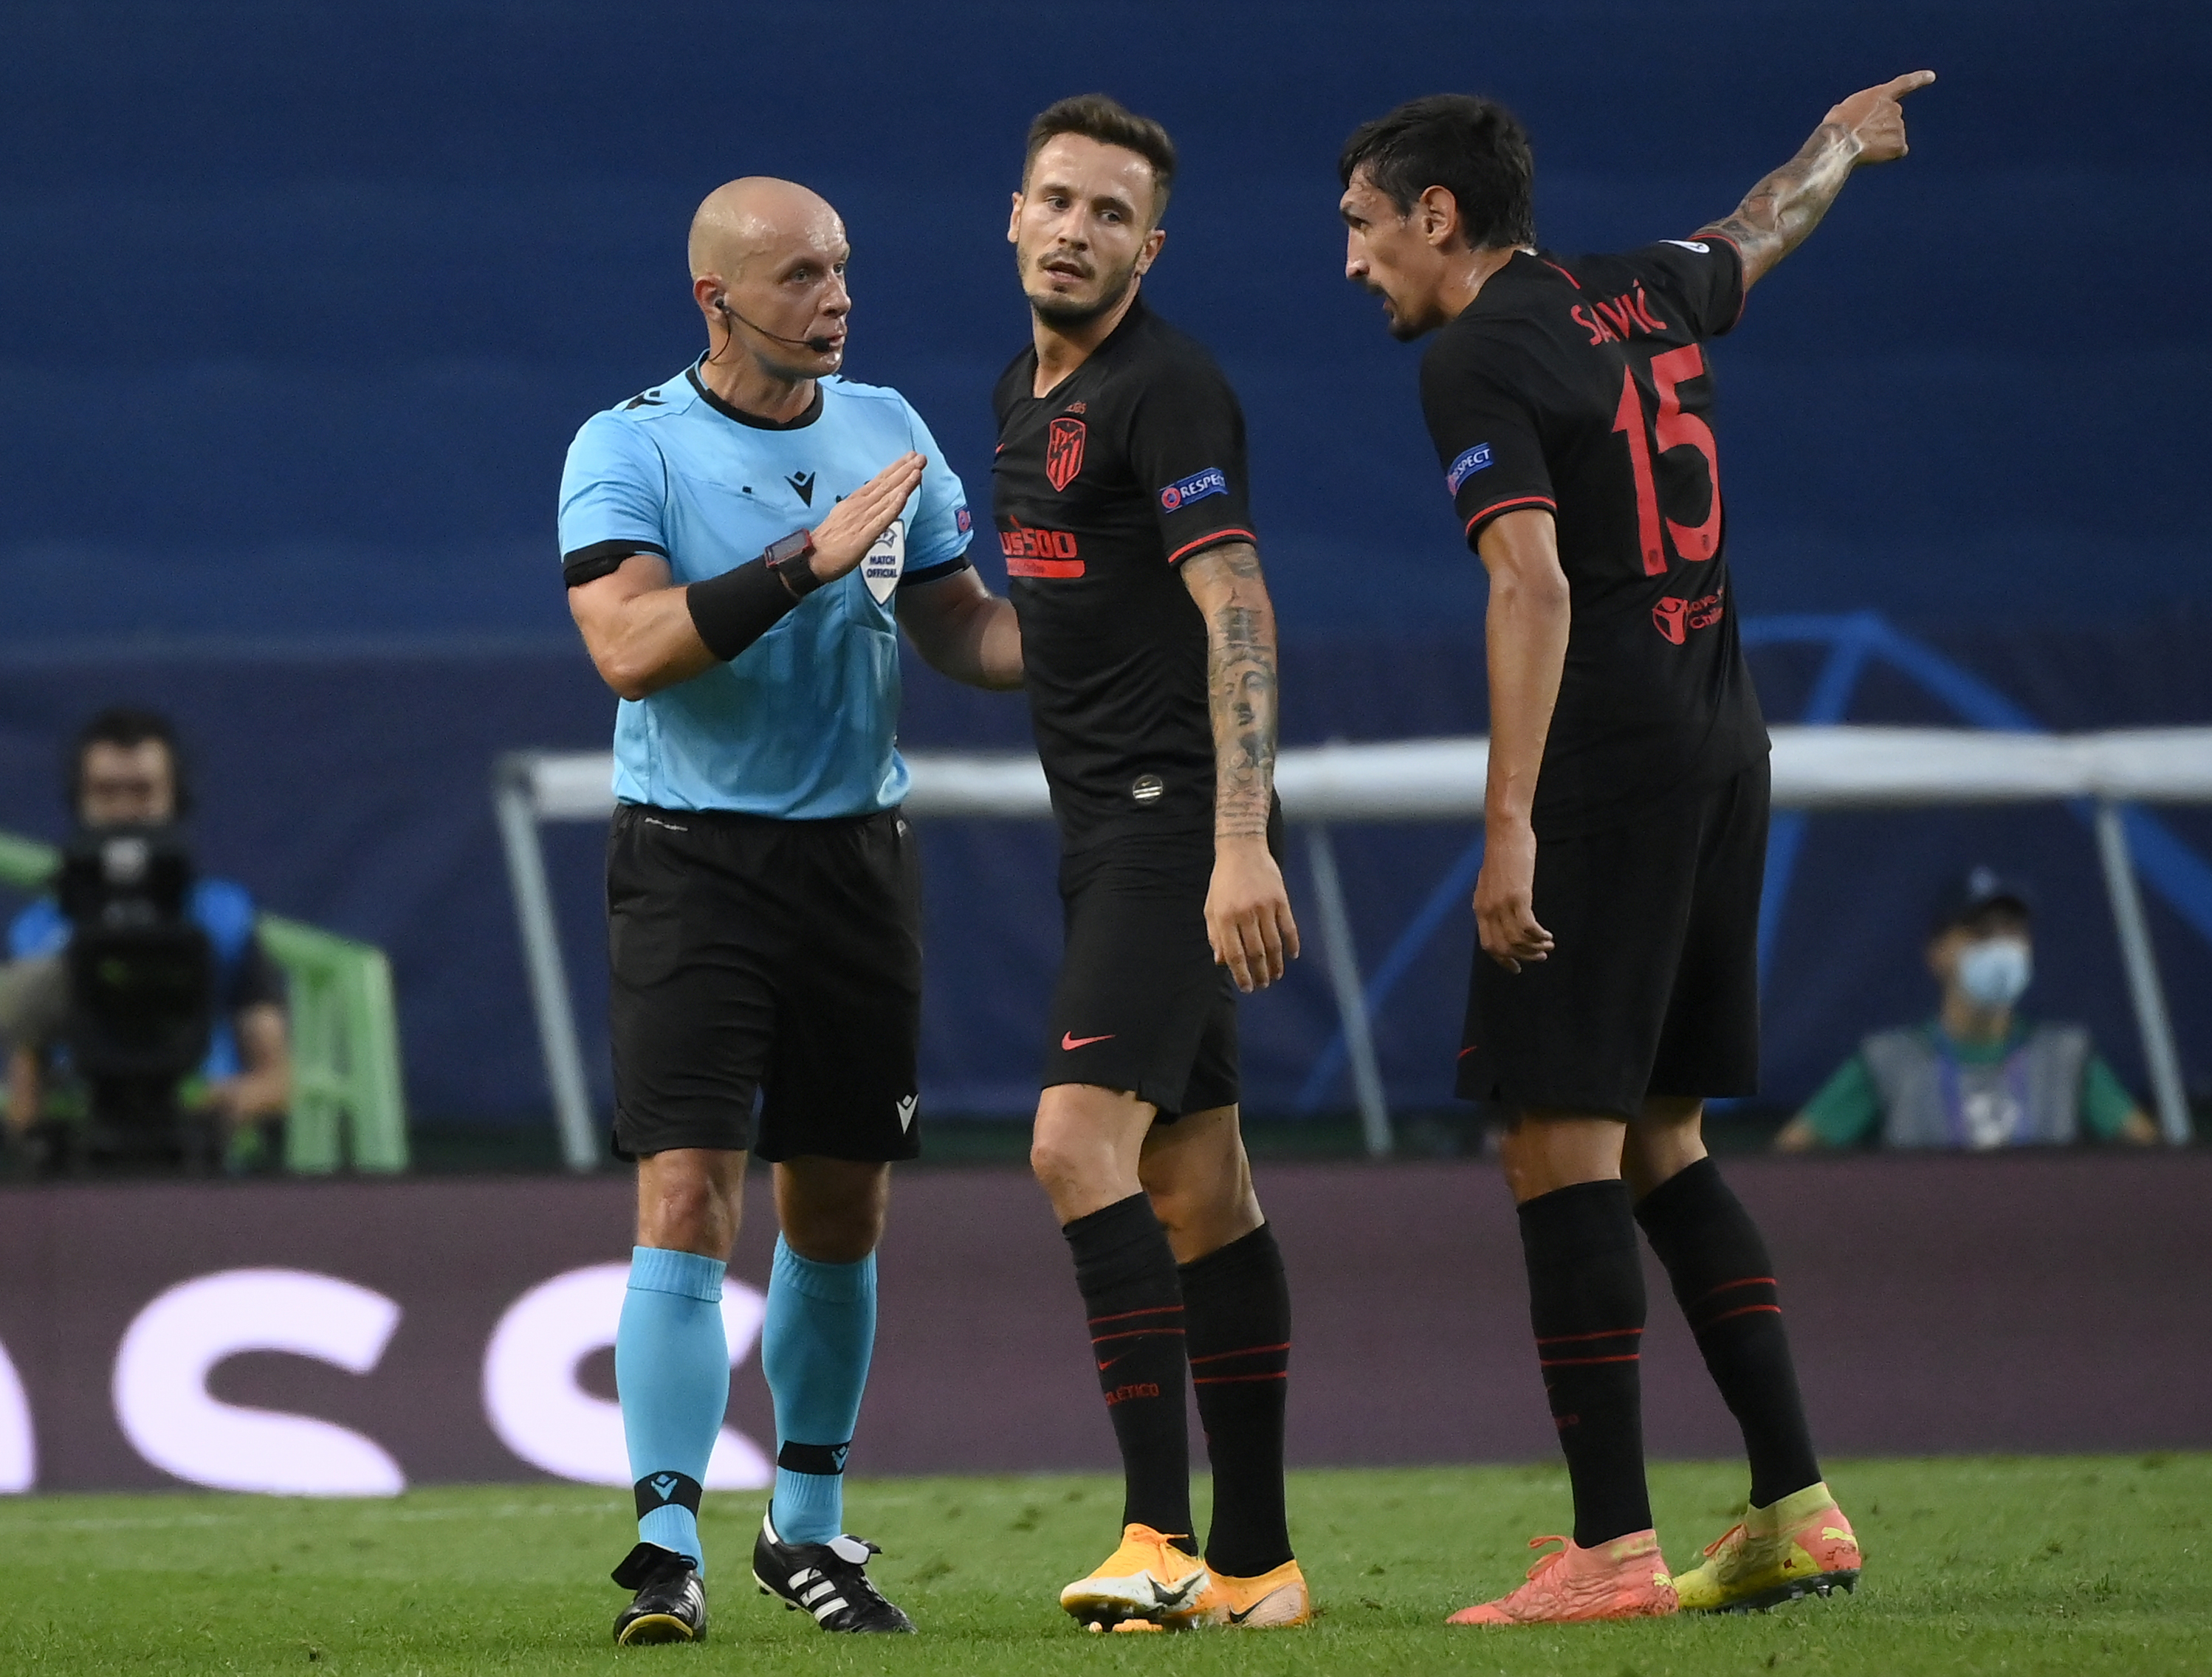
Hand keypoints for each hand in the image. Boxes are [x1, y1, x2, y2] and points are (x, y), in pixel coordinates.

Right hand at [807, 452, 926, 583]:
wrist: (811, 559)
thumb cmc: (828, 542)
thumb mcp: (843, 518)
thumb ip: (859, 510)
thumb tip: (873, 504)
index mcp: (854, 502)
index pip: (878, 482)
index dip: (895, 469)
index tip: (909, 458)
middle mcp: (859, 506)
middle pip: (885, 485)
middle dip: (904, 469)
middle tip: (920, 456)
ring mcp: (862, 519)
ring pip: (886, 498)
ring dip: (903, 483)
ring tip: (918, 469)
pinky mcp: (864, 535)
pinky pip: (882, 518)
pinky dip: (894, 506)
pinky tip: (904, 495)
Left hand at [1206, 836, 1299, 992]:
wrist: (1242, 849)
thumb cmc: (1223, 881)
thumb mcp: (1211, 906)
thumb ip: (1214, 934)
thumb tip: (1221, 962)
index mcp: (1224, 917)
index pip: (1234, 954)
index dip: (1241, 975)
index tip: (1247, 988)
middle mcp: (1244, 913)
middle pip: (1255, 953)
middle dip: (1259, 974)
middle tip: (1262, 985)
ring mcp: (1264, 906)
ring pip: (1273, 944)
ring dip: (1275, 964)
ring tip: (1275, 976)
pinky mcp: (1280, 899)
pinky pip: (1289, 927)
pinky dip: (1292, 944)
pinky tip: (1292, 956)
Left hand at [1473, 818, 1552, 972]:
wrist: (1505, 831)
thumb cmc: (1503, 853)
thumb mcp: (1493, 881)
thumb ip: (1494, 899)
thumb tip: (1501, 915)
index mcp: (1479, 907)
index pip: (1488, 944)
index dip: (1503, 960)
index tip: (1517, 967)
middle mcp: (1487, 909)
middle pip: (1503, 947)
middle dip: (1523, 957)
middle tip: (1540, 956)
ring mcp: (1501, 904)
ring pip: (1517, 941)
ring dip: (1535, 948)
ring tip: (1548, 945)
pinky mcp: (1518, 897)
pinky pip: (1528, 928)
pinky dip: (1539, 936)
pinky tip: (1547, 936)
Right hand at [1825, 70, 1934, 166]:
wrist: (1839, 143)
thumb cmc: (1835, 126)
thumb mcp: (1844, 110)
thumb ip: (1861, 111)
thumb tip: (1860, 124)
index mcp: (1880, 95)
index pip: (1904, 84)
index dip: (1919, 79)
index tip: (1932, 76)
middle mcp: (1894, 109)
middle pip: (1892, 119)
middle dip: (1881, 127)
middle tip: (1860, 136)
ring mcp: (1899, 127)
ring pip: (1893, 136)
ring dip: (1881, 142)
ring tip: (1862, 146)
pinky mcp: (1899, 145)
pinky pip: (1897, 151)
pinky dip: (1888, 155)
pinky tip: (1872, 155)